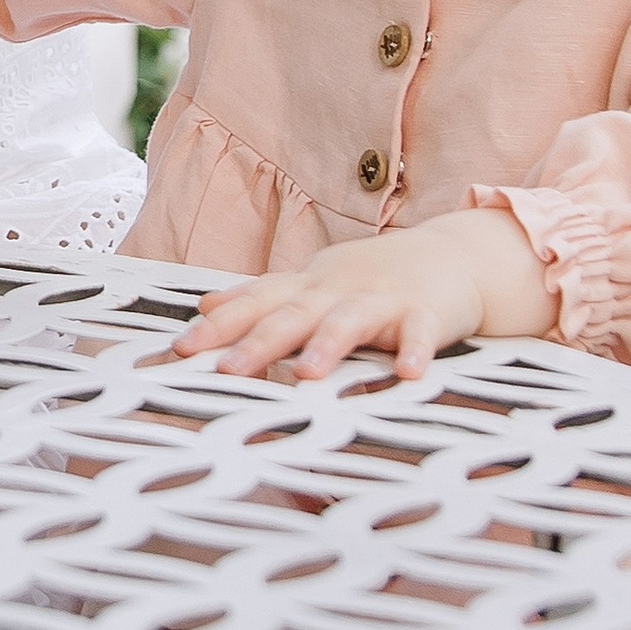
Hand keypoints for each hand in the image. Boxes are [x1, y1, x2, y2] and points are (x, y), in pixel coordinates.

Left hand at [166, 208, 556, 382]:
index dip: (219, 327)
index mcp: (307, 288)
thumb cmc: (369, 279)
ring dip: (328, 346)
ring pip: (351, 322)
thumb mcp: (310, 283)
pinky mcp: (428, 313)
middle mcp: (338, 290)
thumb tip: (203, 305)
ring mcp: (383, 300)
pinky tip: (409, 375)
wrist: (450, 254)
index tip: (180, 350)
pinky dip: (417, 353)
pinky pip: (423, 335)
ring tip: (306, 374)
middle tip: (228, 371)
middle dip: (259, 343)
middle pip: (294, 315)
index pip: (255, 304)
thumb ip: (260, 298)